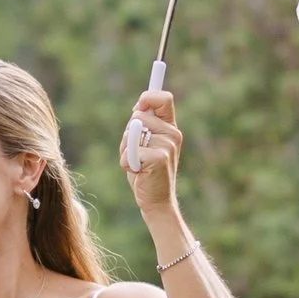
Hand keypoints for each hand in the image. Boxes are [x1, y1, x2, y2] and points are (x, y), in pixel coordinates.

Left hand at [120, 87, 182, 222]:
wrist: (156, 200)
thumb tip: (137, 108)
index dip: (148, 97)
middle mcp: (172, 133)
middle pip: (138, 115)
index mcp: (170, 127)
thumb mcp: (143, 145)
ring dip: (126, 150)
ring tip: (136, 163)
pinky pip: (131, 151)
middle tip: (136, 152)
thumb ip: (140, 127)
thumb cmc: (145, 172)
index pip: (164, 98)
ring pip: (131, 133)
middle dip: (127, 134)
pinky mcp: (160, 157)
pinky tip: (137, 172)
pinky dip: (127, 162)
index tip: (139, 106)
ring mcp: (168, 145)